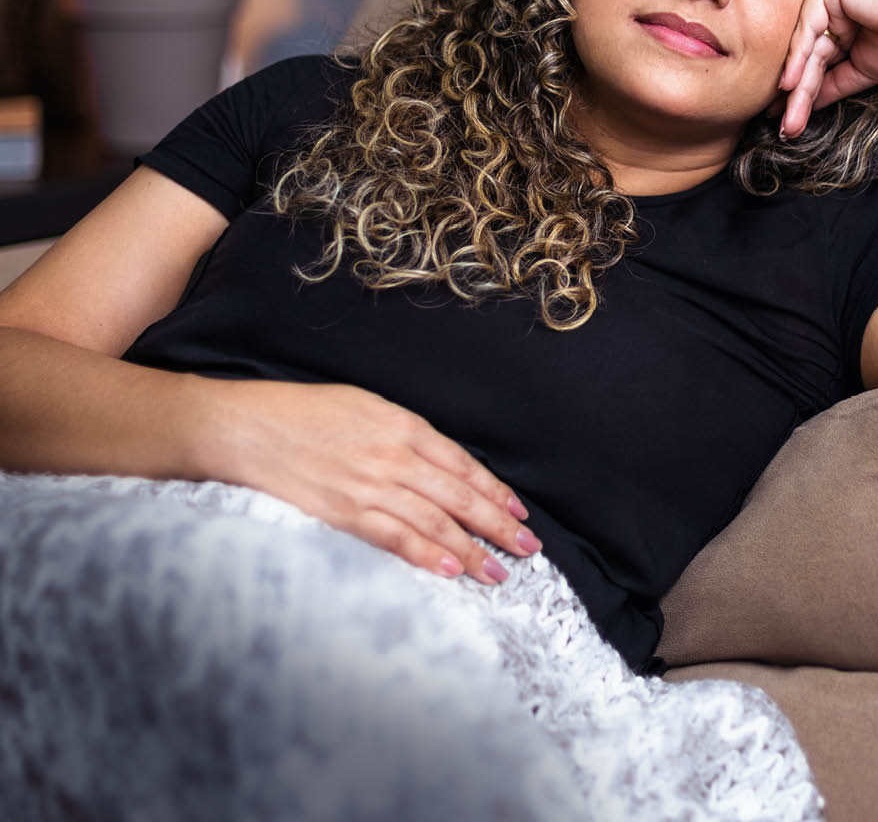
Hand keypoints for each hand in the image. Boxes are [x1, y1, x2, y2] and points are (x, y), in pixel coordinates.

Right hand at [196, 377, 539, 584]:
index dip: (494, 492)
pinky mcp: (346, 513)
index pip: (463, 466)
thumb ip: (407, 434)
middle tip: (528, 549)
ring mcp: (371, 487)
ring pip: (436, 523)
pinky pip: (396, 539)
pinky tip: (453, 570)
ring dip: (473, 550)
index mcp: (404, 425)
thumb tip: (441, 463)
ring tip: (500, 571)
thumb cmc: (306, 412)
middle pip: (460, 498)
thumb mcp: (367, 406)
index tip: (518, 513)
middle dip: (498, 526)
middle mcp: (395, 457)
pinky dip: (428, 556)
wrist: (249, 428)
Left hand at [777, 0, 877, 136]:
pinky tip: (790, 85)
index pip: (812, 61)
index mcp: (837, 20)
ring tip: (787, 119)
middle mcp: (828, 5)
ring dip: (795, 87)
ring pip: (804, 48)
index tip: (785, 124)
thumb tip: (797, 107)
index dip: (799, 94)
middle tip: (783, 128)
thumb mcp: (858, 72)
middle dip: (795, 96)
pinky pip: (807, 28)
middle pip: (806, 57)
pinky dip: (797, 59)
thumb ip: (827, 85)